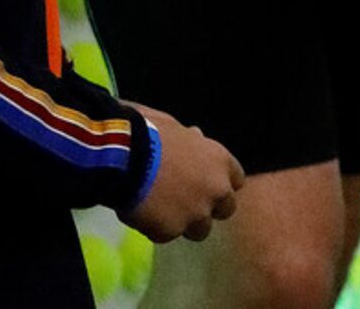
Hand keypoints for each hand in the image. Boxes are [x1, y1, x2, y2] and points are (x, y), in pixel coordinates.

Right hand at [123, 107, 244, 243]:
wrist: (123, 154)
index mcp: (219, 161)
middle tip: (186, 198)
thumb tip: (196, 138)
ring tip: (162, 208)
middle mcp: (214, 191)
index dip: (220, 180)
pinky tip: (142, 210)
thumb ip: (191, 141)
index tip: (206, 179)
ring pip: (199, 229)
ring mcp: (194, 215)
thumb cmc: (148, 130)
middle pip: (226, 209)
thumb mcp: (174, 126)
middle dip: (209, 206)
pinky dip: (156, 225)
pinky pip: (166, 234)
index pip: (236, 179)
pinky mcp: (170, 232)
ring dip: (185, 221)